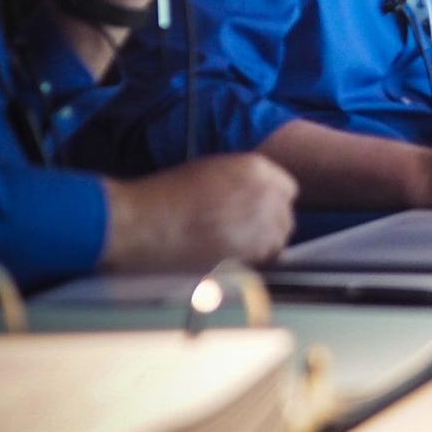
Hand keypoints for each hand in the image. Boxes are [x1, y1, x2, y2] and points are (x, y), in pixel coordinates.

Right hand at [101, 154, 297, 268]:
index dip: (273, 203)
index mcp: (257, 169)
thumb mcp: (211, 171)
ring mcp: (261, 225)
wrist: (142, 222)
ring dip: (263, 245)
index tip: (261, 212)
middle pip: (286, 217)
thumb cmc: (166, 195)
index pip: (288, 189)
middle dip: (271, 226)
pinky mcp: (249, 254)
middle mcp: (266, 194)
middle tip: (246, 234)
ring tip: (235, 247)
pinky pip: (263, 260)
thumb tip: (257, 198)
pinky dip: (252, 262)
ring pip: (279, 241)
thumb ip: (244, 181)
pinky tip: (229, 258)